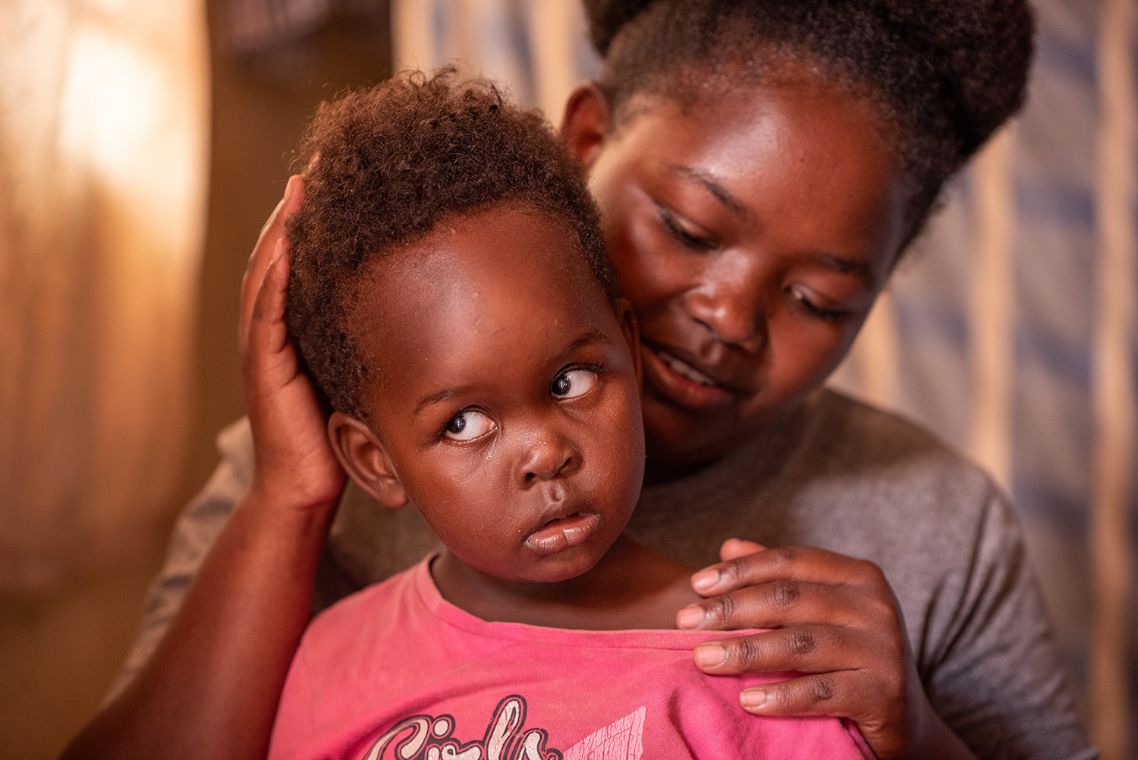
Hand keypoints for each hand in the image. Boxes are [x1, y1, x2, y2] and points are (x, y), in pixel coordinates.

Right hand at [239, 176, 346, 511]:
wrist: (306, 487)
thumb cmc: (338, 435)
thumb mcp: (361, 372)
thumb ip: (374, 337)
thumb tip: (433, 307)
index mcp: (294, 327)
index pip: (301, 259)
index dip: (315, 218)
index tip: (343, 177)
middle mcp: (272, 329)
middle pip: (278, 254)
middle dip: (297, 208)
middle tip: (321, 163)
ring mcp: (262, 348)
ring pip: (267, 275)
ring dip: (281, 230)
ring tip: (301, 188)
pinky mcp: (264, 369)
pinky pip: (266, 315)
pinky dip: (275, 279)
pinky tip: (289, 248)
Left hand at [677, 539, 968, 758]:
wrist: (905, 721)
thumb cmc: (850, 657)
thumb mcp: (820, 611)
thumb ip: (780, 579)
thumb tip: (728, 546)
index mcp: (859, 575)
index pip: (790, 561)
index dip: (740, 570)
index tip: (696, 584)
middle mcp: (875, 606)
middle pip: (788, 598)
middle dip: (730, 610)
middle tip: (684, 623)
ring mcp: (883, 650)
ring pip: (800, 644)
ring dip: (745, 651)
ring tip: (702, 658)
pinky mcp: (885, 694)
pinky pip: (822, 692)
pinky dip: (782, 695)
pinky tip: (747, 699)